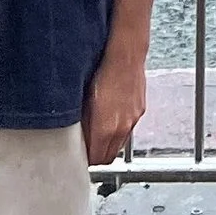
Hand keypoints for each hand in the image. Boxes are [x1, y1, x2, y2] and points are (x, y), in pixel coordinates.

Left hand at [82, 40, 147, 164]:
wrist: (126, 54)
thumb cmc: (103, 71)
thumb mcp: (84, 100)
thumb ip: (82, 123)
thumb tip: (76, 136)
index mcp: (106, 128)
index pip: (96, 159)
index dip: (86, 160)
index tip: (79, 155)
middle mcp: (122, 127)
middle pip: (109, 156)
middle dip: (97, 156)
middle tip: (86, 148)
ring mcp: (133, 119)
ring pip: (120, 144)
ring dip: (109, 144)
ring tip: (98, 132)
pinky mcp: (140, 110)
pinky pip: (128, 129)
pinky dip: (119, 129)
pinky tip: (112, 116)